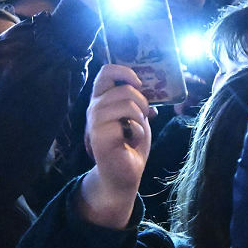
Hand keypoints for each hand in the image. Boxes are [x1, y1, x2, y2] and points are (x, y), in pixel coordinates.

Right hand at [78, 64, 154, 227]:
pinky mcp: (99, 136)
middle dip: (141, 100)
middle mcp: (94, 108)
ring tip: (135, 131)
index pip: (106, 72)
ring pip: (126, 102)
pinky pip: (127, 122)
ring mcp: (95, 122)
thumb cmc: (129, 145)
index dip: (124, 71)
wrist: (123, 175)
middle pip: (122, 87)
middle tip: (142, 116)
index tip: (139, 82)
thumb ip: (138, 101)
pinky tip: (131, 143)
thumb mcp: (137, 117)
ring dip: (140, 117)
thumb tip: (153, 87)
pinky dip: (137, 132)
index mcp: (102, 99)